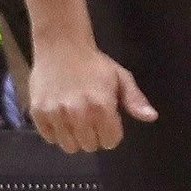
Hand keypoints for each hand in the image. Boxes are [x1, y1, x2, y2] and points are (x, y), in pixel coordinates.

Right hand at [29, 42, 155, 152]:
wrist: (61, 44)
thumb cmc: (93, 63)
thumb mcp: (120, 77)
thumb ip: (135, 99)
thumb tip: (151, 117)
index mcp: (101, 107)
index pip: (110, 142)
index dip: (111, 132)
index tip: (106, 119)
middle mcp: (78, 114)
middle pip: (89, 146)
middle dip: (92, 135)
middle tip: (89, 117)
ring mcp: (56, 114)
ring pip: (69, 146)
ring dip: (74, 136)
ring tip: (73, 118)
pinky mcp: (38, 112)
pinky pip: (49, 138)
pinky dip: (55, 132)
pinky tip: (59, 116)